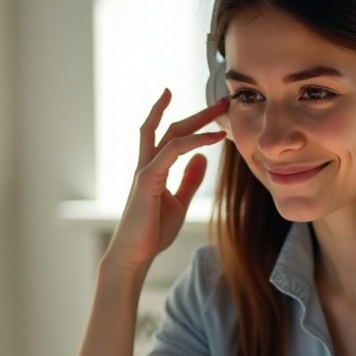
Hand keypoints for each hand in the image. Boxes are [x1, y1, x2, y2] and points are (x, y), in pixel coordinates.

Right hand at [106, 90, 227, 274]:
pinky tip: (213, 138)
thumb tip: (201, 159)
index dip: (192, 122)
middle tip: (221, 100)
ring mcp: (145, 170)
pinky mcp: (146, 180)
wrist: (134, 255)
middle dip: (197, 113)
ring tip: (219, 109)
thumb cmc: (152, 232)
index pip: (172, 136)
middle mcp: (147, 165)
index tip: (215, 112)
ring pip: (169, 133)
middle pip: (171, 128)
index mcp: (154, 169)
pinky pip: (172, 151)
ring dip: (196, 119)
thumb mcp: (178, 203)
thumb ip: (189, 180)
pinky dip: (194, 141)